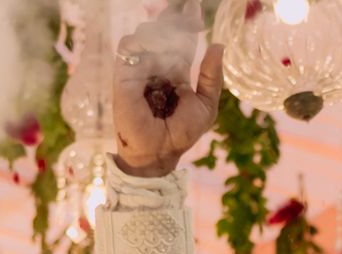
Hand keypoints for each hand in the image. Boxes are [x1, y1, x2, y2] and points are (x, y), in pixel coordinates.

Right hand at [114, 1, 222, 176]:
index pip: (181, 40)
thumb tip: (218, 45)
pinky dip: (142, 42)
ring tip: (172, 42)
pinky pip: (129, 45)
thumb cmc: (182, 134)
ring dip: (160, 31)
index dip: (187, 22)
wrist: (159, 152)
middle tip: (190, 15)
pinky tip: (156, 51)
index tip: (195, 7)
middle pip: (163, 31)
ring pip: (146, 33)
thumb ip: (211, 77)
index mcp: (176, 72)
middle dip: (176, 20)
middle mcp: (157, 67)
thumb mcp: (206, 106)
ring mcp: (140, 68)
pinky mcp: (124, 73)